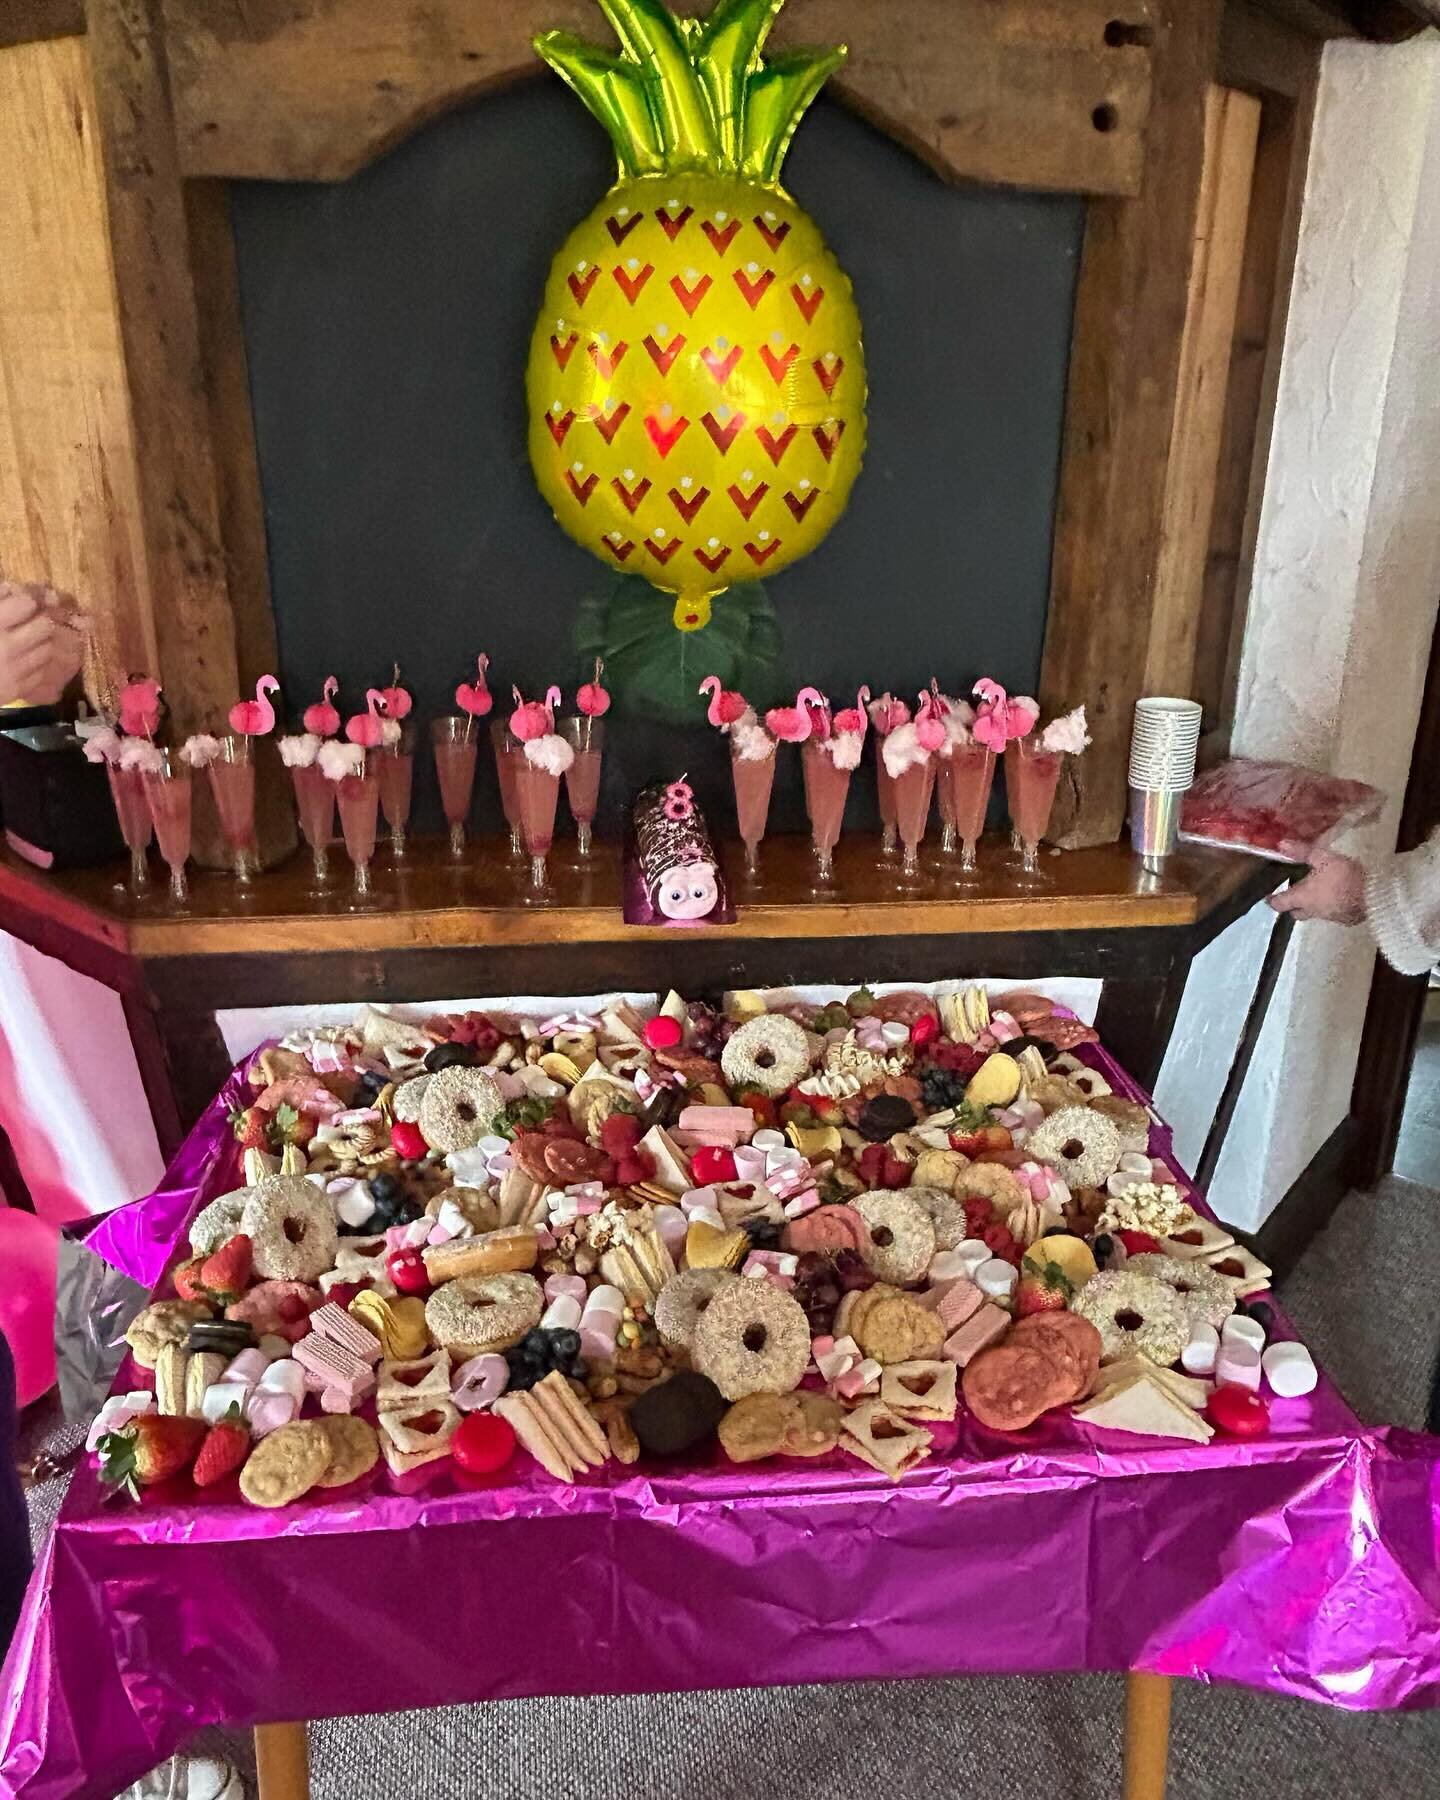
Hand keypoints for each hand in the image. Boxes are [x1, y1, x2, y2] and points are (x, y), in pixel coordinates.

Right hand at [0, 580, 84, 703]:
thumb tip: (13, 588)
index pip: (27, 603)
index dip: (25, 602)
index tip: (20, 606)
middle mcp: (7, 646)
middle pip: (44, 625)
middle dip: (38, 621)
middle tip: (28, 624)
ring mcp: (15, 669)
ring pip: (47, 648)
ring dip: (39, 643)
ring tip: (26, 643)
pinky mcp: (18, 689)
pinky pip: (40, 671)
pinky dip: (35, 665)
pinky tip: (22, 661)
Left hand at [1268, 847, 1366, 925]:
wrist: (1375, 895)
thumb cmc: (1344, 876)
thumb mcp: (1323, 858)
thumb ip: (1302, 852)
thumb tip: (1281, 844)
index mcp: (1303, 897)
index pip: (1280, 904)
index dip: (1272, 900)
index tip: (1268, 895)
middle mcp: (1313, 911)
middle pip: (1295, 913)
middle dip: (1291, 905)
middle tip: (1292, 893)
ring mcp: (1330, 917)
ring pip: (1314, 914)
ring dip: (1312, 905)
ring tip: (1317, 891)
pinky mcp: (1346, 919)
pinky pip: (1332, 915)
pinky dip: (1330, 907)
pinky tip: (1337, 896)